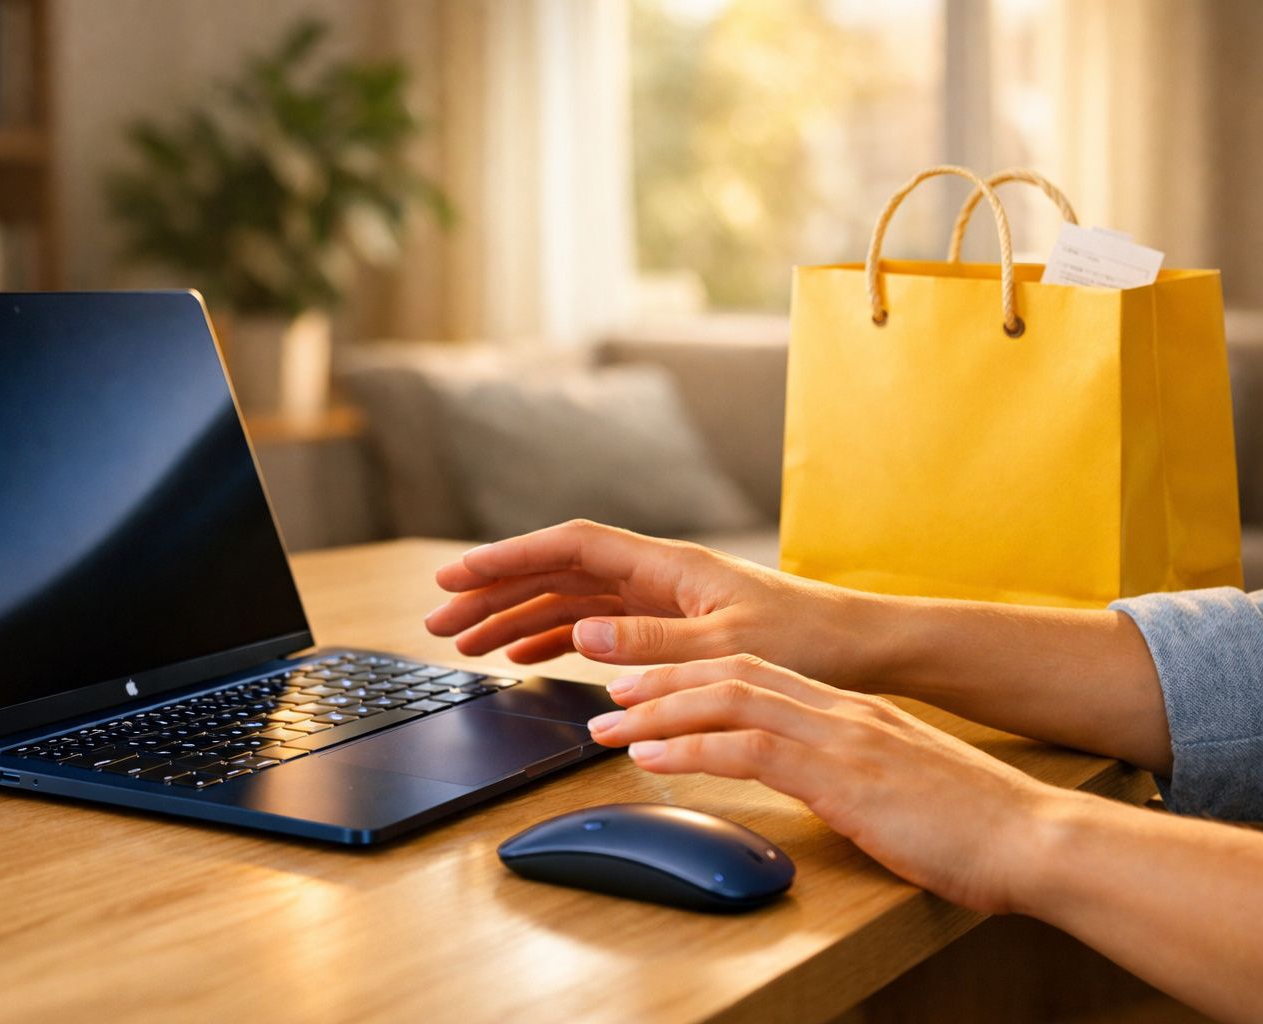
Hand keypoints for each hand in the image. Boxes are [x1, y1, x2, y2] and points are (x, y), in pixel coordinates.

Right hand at [425, 520, 874, 680]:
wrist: (855, 648)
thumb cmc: (806, 639)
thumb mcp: (728, 646)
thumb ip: (653, 644)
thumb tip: (580, 634)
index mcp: (665, 565)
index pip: (568, 547)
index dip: (507, 557)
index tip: (456, 576)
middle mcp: (652, 575)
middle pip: (553, 574)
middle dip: (492, 594)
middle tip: (438, 621)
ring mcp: (655, 601)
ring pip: (565, 601)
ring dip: (513, 620)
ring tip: (464, 646)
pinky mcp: (664, 628)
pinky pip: (590, 628)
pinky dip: (551, 640)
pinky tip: (524, 659)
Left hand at [586, 654, 1062, 913]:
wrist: (1033, 838)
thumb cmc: (973, 824)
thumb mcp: (899, 781)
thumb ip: (851, 770)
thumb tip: (814, 783)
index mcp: (851, 709)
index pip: (755, 670)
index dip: (693, 674)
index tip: (647, 685)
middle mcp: (839, 709)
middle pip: (729, 672)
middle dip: (660, 682)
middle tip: (608, 696)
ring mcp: (839, 737)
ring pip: (727, 701)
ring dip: (659, 713)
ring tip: (610, 728)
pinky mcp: (840, 775)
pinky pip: (748, 748)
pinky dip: (691, 749)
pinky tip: (653, 759)